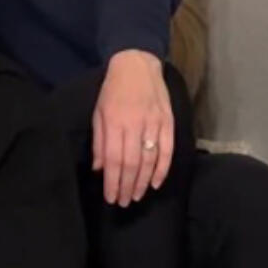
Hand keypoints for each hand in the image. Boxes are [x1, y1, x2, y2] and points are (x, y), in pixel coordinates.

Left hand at [92, 50, 174, 206]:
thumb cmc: (113, 90)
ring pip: (150, 160)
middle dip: (127, 186)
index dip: (113, 182)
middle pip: (132, 163)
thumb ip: (100, 141)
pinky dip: (162, 169)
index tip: (111, 198)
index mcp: (115, 122)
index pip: (114, 160)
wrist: (137, 64)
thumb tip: (100, 169)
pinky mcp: (168, 121)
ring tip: (136, 196)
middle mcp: (135, 124)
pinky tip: (155, 183)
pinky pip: (167, 150)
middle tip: (123, 203)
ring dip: (143, 182)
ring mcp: (154, 123)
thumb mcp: (98, 112)